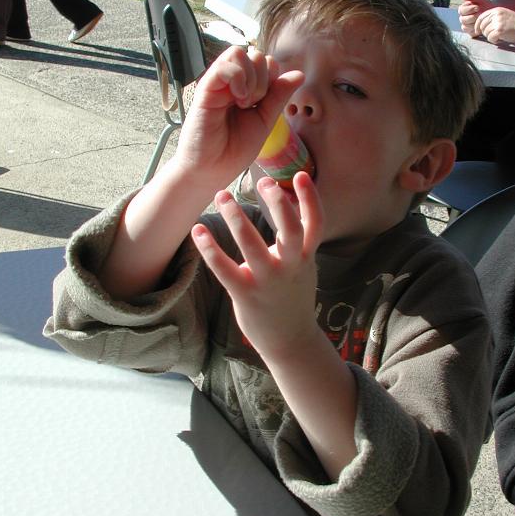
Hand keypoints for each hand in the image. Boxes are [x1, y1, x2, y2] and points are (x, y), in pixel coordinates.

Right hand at [174, 46, 302, 191]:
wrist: (212, 170)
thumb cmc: (234, 150)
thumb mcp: (265, 120)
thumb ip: (279, 96)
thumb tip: (299, 74)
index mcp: (246, 89)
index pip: (265, 63)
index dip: (273, 78)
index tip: (266, 103)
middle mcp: (231, 83)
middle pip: (255, 55)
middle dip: (264, 77)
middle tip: (255, 103)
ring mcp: (217, 84)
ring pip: (239, 53)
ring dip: (251, 77)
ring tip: (245, 102)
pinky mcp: (205, 89)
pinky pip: (224, 66)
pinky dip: (238, 79)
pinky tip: (238, 100)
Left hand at [191, 172, 323, 361]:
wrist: (290, 340)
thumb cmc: (292, 297)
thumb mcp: (304, 267)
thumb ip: (298, 242)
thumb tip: (288, 207)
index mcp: (306, 258)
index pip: (316, 223)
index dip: (310, 198)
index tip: (301, 175)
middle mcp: (290, 267)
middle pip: (290, 230)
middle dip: (277, 203)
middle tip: (262, 181)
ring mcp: (267, 282)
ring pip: (252, 245)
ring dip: (237, 217)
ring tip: (223, 195)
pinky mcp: (245, 295)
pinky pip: (225, 269)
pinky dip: (210, 249)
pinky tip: (198, 230)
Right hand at [458, 0, 494, 35]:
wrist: (495, 14)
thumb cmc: (487, 5)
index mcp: (463, 9)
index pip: (461, 10)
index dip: (469, 9)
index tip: (477, 7)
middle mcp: (463, 18)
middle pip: (462, 19)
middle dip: (472, 17)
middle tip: (480, 14)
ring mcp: (466, 26)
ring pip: (465, 27)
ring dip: (474, 23)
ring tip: (482, 20)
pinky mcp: (471, 32)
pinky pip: (470, 32)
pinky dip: (475, 29)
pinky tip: (481, 25)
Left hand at [474, 6, 514, 45]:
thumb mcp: (504, 16)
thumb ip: (494, 18)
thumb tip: (481, 25)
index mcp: (497, 10)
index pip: (481, 17)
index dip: (477, 25)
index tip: (477, 31)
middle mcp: (496, 14)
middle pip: (482, 26)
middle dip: (485, 33)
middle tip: (492, 35)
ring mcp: (498, 22)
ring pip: (485, 33)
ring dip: (490, 37)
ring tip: (499, 36)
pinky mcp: (500, 30)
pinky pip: (490, 38)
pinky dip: (494, 41)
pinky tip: (500, 39)